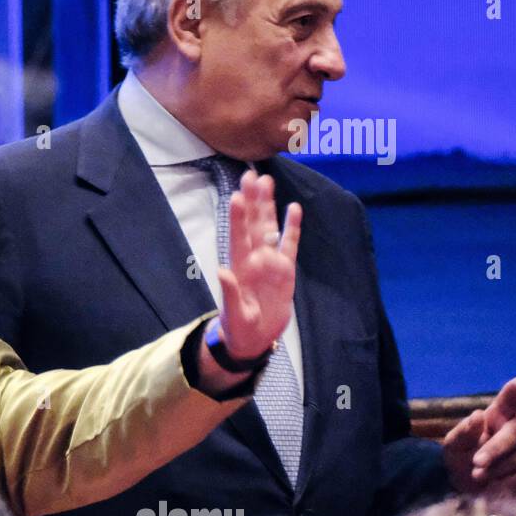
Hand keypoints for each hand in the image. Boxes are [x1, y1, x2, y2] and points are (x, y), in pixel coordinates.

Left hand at [216, 172, 301, 359]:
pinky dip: (291, 228)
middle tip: (250, 175)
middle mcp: (253, 259)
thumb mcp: (235, 315)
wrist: (254, 339)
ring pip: (268, 227)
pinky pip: (289, 244)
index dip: (237, 218)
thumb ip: (231, 293)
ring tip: (266, 182)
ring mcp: (270, 262)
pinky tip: (292, 209)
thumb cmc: (239, 329)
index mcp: (239, 267)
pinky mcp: (285, 270)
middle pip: (252, 224)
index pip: (238, 237)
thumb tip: (222, 272)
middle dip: (251, 200)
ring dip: (267, 206)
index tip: (236, 196)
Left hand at [444, 376, 515, 496]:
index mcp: (498, 415)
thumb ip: (463, 432)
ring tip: (477, 476)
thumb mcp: (453, 445)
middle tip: (476, 464)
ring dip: (499, 469)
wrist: (468, 486)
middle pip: (515, 434)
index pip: (509, 400)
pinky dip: (511, 482)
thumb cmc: (461, 457)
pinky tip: (494, 486)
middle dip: (495, 450)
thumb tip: (478, 416)